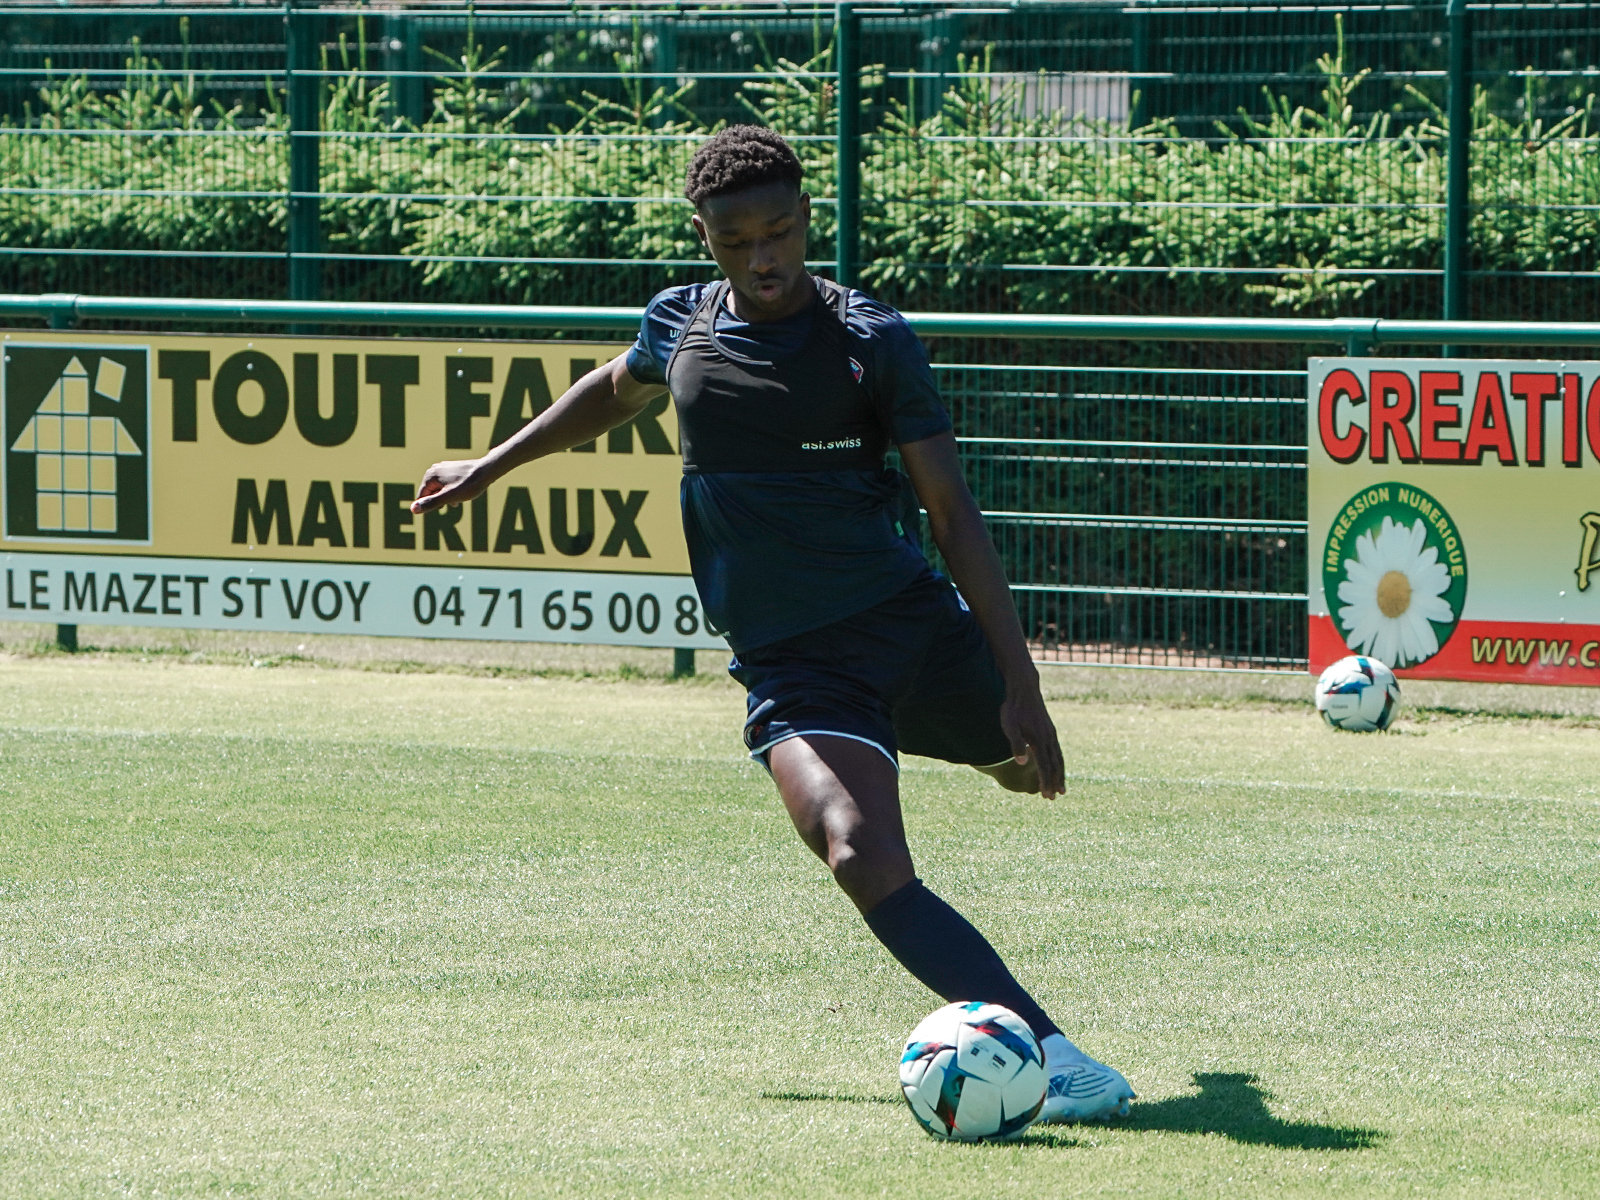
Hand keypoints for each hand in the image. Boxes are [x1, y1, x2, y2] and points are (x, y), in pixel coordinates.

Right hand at [410, 459, 486, 513]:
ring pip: (440, 490)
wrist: (486, 471)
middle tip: (456, 499)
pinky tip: (463, 492)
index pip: (422, 498)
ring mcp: (442, 468)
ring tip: (461, 495)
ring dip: (449, 497)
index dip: (435, 505)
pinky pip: (446, 485)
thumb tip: (413, 509)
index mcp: (429, 476)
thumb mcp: (449, 497)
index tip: (450, 502)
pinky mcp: (450, 469)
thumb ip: (430, 503)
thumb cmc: (469, 485)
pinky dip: (453, 491)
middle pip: (431, 494)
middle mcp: (433, 470)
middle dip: (442, 500)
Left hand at [999, 679, 1064, 799]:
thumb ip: (1016, 744)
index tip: (1046, 795)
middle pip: (1055, 765)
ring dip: (1060, 775)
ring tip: (1061, 788)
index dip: (1045, 782)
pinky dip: (1059, 763)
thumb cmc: (1013, 708)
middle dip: (1055, 782)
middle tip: (1054, 797)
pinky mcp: (1050, 730)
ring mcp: (1051, 734)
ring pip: (1059, 758)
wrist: (1024, 689)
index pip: (1044, 766)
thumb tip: (1022, 763)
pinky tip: (1056, 767)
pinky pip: (1057, 751)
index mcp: (1039, 740)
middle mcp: (1048, 739)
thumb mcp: (1009, 726)